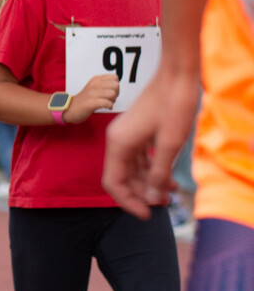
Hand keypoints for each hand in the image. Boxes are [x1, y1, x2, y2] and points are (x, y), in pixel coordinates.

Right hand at [64, 73, 119, 123]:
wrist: (70, 108)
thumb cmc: (85, 99)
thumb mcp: (93, 87)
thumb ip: (104, 85)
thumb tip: (117, 86)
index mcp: (95, 79)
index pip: (115, 78)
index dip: (116, 86)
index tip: (110, 91)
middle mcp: (94, 84)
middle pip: (116, 85)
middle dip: (116, 93)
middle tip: (110, 98)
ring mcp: (92, 93)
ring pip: (112, 94)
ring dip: (113, 100)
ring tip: (107, 103)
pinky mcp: (91, 103)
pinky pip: (107, 103)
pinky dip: (109, 106)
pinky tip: (106, 108)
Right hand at [102, 69, 198, 218]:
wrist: (177, 75)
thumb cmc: (173, 106)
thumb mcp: (169, 144)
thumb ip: (158, 174)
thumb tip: (151, 199)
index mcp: (118, 144)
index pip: (113, 183)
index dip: (128, 202)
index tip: (148, 215)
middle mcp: (117, 140)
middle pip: (122, 177)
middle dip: (141, 194)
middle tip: (165, 204)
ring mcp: (126, 135)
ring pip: (131, 168)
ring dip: (148, 183)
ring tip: (171, 194)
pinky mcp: (137, 131)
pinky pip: (139, 157)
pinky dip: (151, 170)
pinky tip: (168, 178)